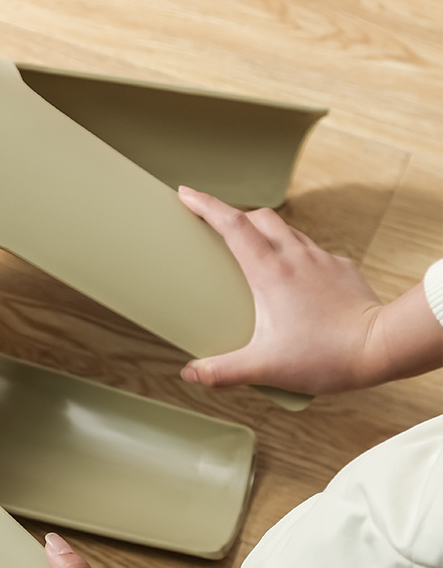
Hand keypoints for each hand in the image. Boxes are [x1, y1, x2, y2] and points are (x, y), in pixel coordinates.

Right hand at [176, 186, 439, 393]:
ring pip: (287, 230)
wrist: (381, 347)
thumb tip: (191, 373)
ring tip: (255, 251)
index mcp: (269, 272)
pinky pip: (312, 251)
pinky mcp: (342, 269)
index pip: (231, 224)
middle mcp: (295, 256)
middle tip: (218, 225)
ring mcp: (321, 259)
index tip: (187, 194)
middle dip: (234, 215)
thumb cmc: (327, 355)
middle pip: (259, 217)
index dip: (205, 205)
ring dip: (266, 232)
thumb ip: (223, 371)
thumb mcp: (265, 367)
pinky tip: (296, 277)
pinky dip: (295, 253)